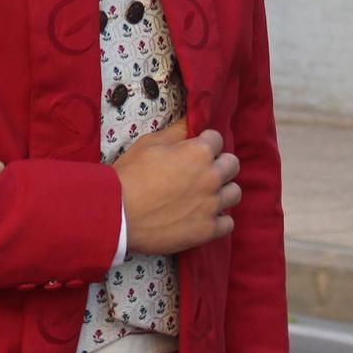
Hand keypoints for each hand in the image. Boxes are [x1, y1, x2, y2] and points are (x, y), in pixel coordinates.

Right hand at [114, 125, 239, 254]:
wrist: (117, 214)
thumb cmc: (129, 175)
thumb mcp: (148, 144)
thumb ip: (175, 132)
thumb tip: (189, 122)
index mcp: (198, 153)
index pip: (217, 139)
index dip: (204, 142)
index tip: (194, 150)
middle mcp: (211, 177)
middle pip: (232, 164)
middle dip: (219, 164)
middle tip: (201, 171)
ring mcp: (212, 205)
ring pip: (234, 193)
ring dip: (223, 191)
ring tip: (205, 195)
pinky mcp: (208, 230)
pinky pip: (228, 223)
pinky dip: (219, 219)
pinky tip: (204, 216)